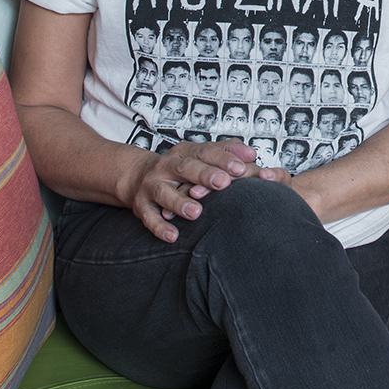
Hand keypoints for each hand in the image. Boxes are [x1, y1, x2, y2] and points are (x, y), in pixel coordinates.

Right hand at [127, 140, 256, 241]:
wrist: (137, 176)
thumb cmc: (179, 168)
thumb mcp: (200, 155)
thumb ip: (226, 152)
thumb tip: (251, 154)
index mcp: (185, 152)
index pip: (205, 151)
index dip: (223, 159)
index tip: (242, 167)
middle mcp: (167, 166)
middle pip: (186, 168)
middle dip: (205, 175)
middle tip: (224, 183)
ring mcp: (152, 185)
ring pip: (164, 191)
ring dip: (179, 202)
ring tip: (196, 212)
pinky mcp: (142, 206)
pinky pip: (149, 217)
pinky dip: (160, 227)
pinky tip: (173, 236)